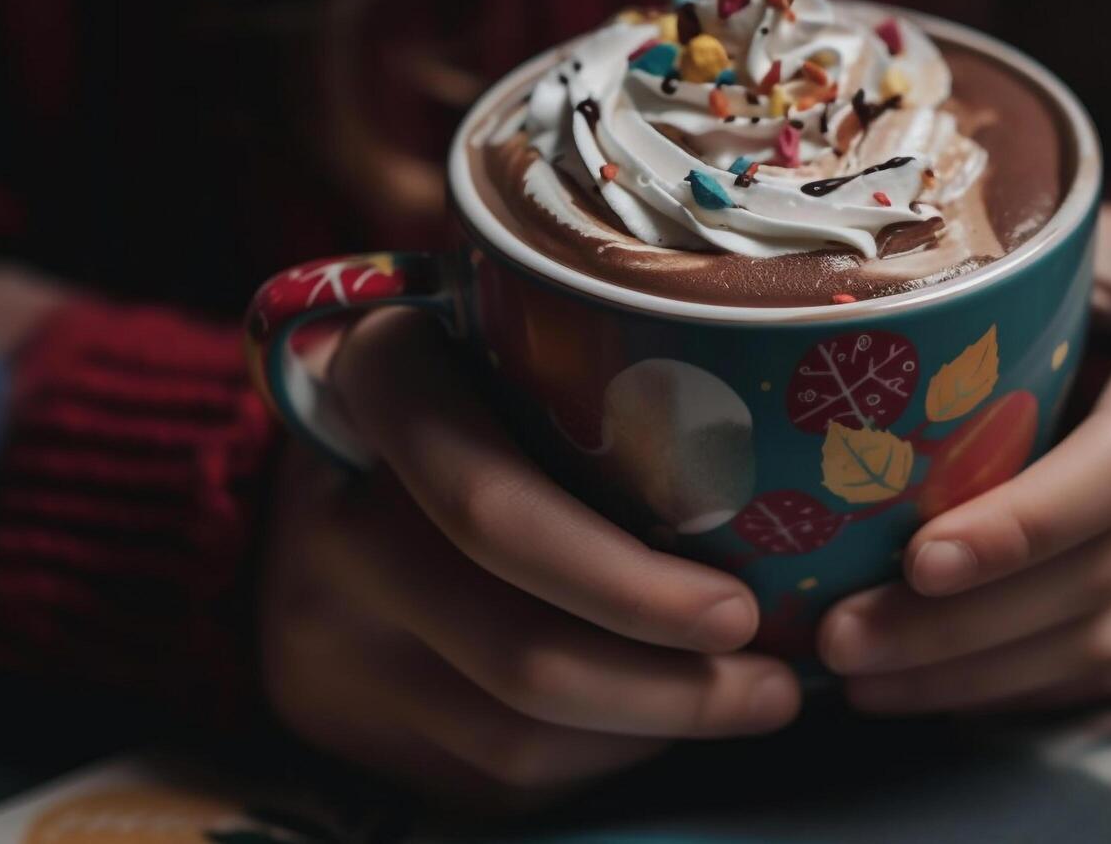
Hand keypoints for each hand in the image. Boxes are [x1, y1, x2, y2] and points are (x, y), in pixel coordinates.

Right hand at [261, 309, 799, 807]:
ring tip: (751, 701)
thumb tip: (790, 466)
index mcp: (377, 385)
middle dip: (671, 685)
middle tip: (778, 683)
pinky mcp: (333, 712)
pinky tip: (657, 721)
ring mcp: (321, 628)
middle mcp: (330, 516)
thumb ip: (602, 372)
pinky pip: (489, 771)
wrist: (328, 466)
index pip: (492, 506)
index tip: (741, 610)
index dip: (626, 583)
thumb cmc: (476, 386)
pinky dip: (596, 756)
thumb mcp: (511, 340)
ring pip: (511, 730)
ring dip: (651, 732)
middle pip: (516, 645)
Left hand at [818, 203, 1110, 711]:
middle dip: (966, 622)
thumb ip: (1001, 295)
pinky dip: (1035, 686)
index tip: (914, 562)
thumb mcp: (1087, 243)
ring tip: (865, 676)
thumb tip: (834, 348)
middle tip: (843, 638)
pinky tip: (945, 687)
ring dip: (983, 672)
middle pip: (1110, 567)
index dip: (1023, 523)